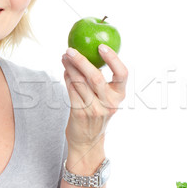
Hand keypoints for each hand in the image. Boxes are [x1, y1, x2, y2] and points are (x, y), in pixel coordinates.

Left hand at [62, 45, 127, 161]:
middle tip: (71, 50)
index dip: (113, 59)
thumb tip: (87, 53)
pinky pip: (72, 90)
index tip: (101, 46)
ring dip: (70, 67)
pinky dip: (67, 78)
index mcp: (119, 95)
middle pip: (96, 77)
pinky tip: (65, 71)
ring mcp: (95, 109)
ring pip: (80, 82)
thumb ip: (101, 81)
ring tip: (65, 57)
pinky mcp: (80, 113)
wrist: (88, 141)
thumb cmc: (97, 114)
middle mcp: (109, 102)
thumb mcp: (106, 99)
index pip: (122, 74)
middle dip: (81, 61)